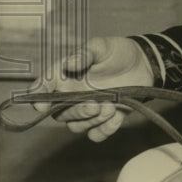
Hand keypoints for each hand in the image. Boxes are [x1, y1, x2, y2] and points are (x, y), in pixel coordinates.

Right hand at [28, 37, 152, 141]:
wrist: (144, 63)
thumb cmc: (117, 51)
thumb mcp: (101, 46)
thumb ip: (85, 54)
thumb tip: (69, 64)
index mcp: (65, 77)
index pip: (43, 89)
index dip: (37, 98)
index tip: (41, 105)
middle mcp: (73, 96)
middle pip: (59, 114)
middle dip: (76, 112)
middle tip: (94, 105)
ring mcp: (88, 109)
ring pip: (76, 127)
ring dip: (91, 121)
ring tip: (111, 106)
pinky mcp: (106, 119)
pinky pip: (96, 134)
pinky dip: (104, 130)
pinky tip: (117, 117)